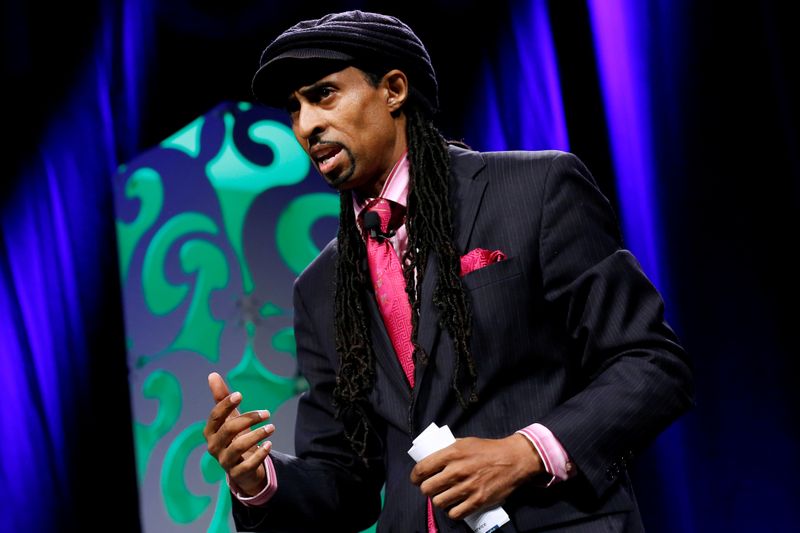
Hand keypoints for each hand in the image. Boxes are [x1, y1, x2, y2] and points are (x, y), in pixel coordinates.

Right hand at [203, 372, 274, 495]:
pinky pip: (248, 464)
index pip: (215, 416)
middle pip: (229, 430)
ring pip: (239, 446)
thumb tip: (212, 374)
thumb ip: (222, 398)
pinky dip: (260, 454)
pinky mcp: (237, 473)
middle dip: (248, 418)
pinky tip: (270, 444)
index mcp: (210, 431)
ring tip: (272, 426)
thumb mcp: (230, 417)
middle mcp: (214, 447)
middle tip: (267, 413)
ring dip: (257, 435)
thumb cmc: (234, 437)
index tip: (240, 394)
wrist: (242, 466)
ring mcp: (224, 461)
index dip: (226, 405)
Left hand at [410, 434, 543, 520]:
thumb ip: (448, 451)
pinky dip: (452, 511)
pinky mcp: (477, 501)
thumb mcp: (465, 442)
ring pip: (439, 502)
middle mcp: (457, 471)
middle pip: (427, 488)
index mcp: (452, 453)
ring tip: (444, 496)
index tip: (416, 479)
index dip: (415, 477)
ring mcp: (467, 487)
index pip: (422, 469)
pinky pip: (455, 513)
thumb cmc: (488, 450)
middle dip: (427, 489)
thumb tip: (431, 459)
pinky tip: (454, 505)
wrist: (513, 459)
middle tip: (431, 488)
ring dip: (439, 501)